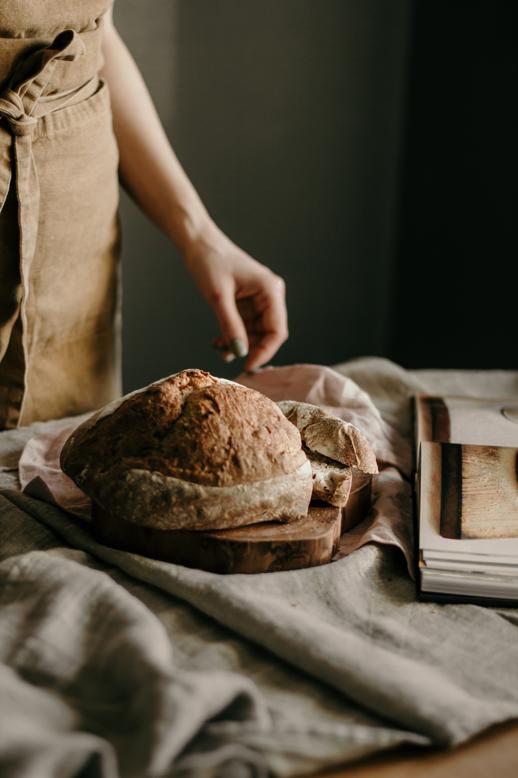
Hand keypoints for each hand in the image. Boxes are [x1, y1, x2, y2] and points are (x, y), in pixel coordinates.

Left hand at [183, 224, 287, 370]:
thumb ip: (230, 326)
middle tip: (230, 359)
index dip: (264, 352)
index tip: (247, 366)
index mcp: (270, 290)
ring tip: (219, 349)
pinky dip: (233, 335)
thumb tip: (241, 353)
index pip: (277, 331)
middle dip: (250, 348)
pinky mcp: (247, 301)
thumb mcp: (218, 298)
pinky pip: (245, 325)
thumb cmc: (209, 262)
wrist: (197, 242)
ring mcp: (259, 298)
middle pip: (268, 333)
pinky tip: (218, 342)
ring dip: (239, 343)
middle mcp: (270, 295)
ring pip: (256, 332)